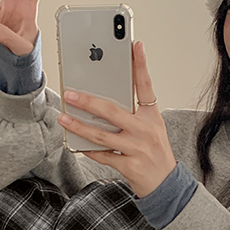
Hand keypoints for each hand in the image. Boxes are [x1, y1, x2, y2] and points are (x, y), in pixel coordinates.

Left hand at [58, 41, 176, 197]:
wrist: (166, 183)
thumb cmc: (155, 152)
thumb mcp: (151, 127)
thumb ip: (132, 113)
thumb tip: (101, 101)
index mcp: (152, 117)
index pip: (146, 86)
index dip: (140, 65)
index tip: (135, 46)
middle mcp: (145, 131)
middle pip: (112, 111)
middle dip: (88, 101)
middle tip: (70, 93)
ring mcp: (137, 149)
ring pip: (101, 135)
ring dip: (79, 126)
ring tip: (64, 118)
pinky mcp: (130, 166)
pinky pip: (103, 155)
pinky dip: (88, 149)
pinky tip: (76, 142)